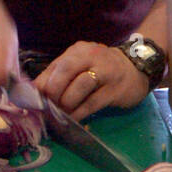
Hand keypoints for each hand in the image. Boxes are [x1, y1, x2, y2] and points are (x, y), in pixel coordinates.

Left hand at [34, 42, 149, 122]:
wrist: (137, 68)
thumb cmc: (102, 69)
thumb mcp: (81, 66)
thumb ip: (61, 76)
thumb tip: (37, 94)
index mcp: (77, 51)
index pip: (54, 66)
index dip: (42, 84)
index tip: (34, 100)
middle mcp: (90, 57)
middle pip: (65, 71)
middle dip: (53, 91)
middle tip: (49, 106)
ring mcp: (105, 71)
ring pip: (80, 86)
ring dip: (66, 103)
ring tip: (61, 113)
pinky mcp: (115, 89)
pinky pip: (93, 102)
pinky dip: (80, 112)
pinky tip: (73, 119)